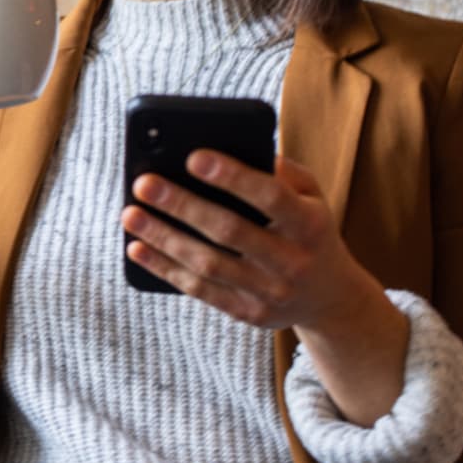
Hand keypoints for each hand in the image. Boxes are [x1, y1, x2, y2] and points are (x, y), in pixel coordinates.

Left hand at [121, 153, 381, 331]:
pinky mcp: (248, 314)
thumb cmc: (308, 229)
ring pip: (207, 264)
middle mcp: (292, 261)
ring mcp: (270, 292)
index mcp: (310, 224)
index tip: (192, 157)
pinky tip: (138, 248)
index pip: (270, 196)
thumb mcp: (311, 195)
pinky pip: (200, 291)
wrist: (331, 297)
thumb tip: (230, 148)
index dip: (231, 176)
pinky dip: (164, 268)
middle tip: (143, 184)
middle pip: (229, 231)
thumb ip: (280, 170)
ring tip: (130, 214)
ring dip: (163, 238)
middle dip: (181, 205)